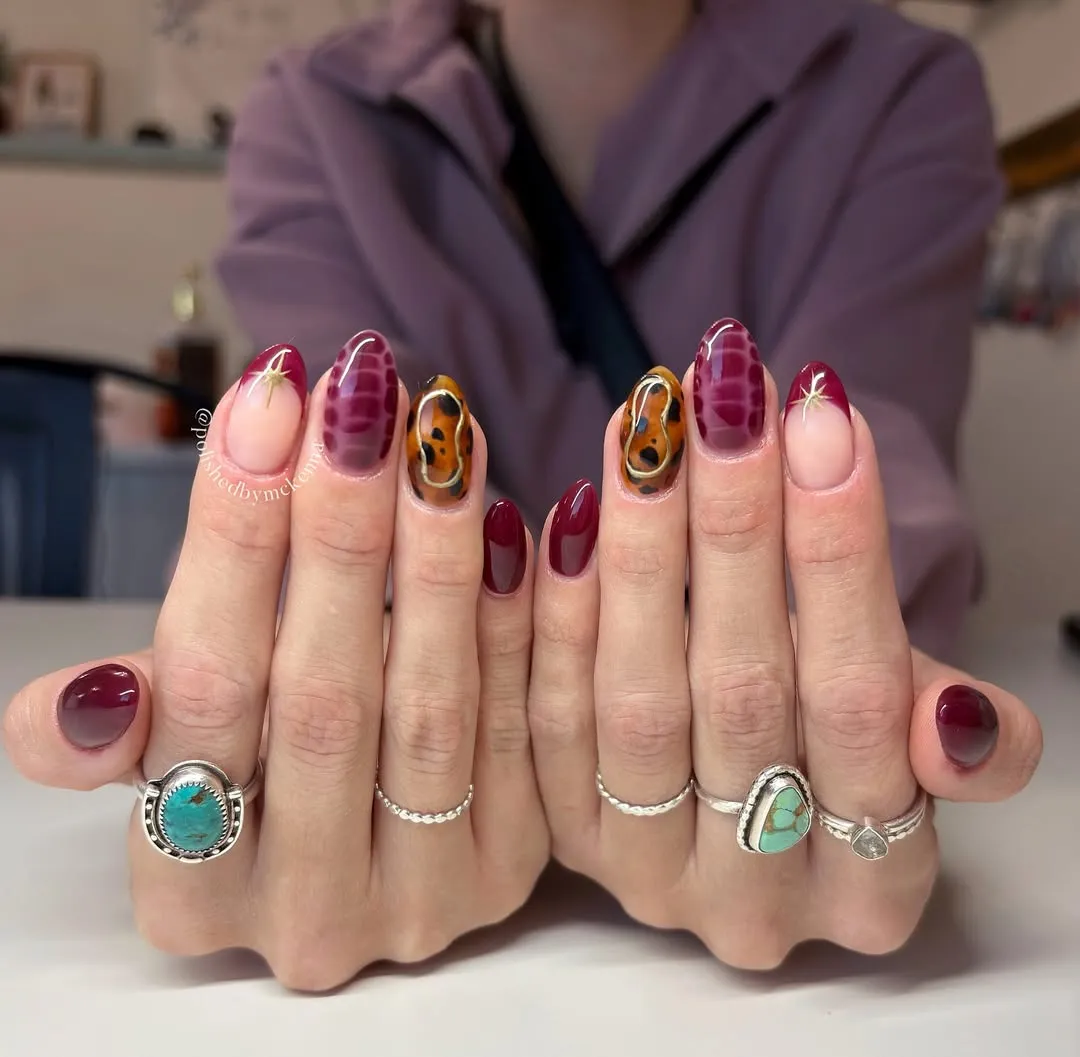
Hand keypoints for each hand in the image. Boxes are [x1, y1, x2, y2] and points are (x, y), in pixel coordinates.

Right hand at [4, 337, 547, 989]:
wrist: (377, 826)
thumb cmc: (259, 755)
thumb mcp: (176, 743)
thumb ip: (127, 724)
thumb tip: (87, 703)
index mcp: (191, 889)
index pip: (204, 695)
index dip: (231, 541)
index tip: (267, 401)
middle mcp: (308, 915)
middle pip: (321, 698)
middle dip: (338, 529)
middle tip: (358, 395)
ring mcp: (422, 899)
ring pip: (431, 706)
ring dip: (435, 555)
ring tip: (440, 431)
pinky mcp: (513, 864)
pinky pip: (524, 725)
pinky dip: (518, 615)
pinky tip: (514, 516)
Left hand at [527, 321, 1041, 968]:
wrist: (751, 771)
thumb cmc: (838, 723)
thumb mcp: (917, 726)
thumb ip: (953, 732)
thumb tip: (957, 721)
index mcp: (871, 888)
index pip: (861, 705)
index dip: (841, 556)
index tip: (822, 417)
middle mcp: (753, 903)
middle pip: (742, 694)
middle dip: (735, 527)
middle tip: (724, 395)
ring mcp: (646, 875)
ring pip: (634, 700)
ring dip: (639, 547)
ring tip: (644, 423)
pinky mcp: (562, 840)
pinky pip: (548, 715)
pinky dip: (558, 607)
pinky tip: (568, 508)